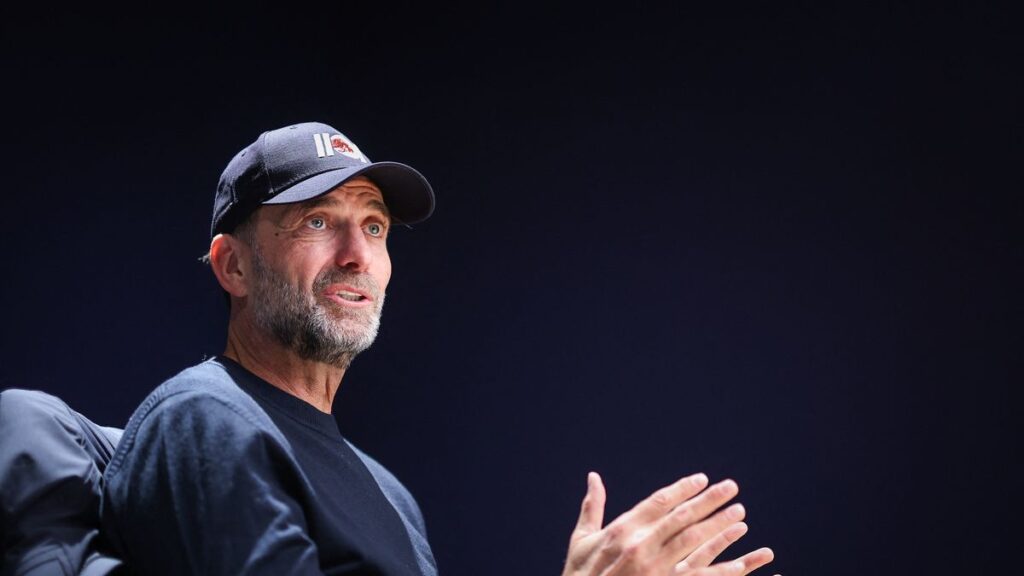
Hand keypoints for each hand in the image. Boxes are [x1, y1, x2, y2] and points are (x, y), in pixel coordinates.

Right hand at [561, 472, 776, 575]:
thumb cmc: (579, 573)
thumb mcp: (582, 539)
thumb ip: (592, 506)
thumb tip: (593, 477)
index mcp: (622, 529)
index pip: (659, 502)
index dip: (683, 489)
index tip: (702, 479)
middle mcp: (640, 545)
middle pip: (682, 517)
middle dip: (709, 500)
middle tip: (731, 486)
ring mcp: (653, 567)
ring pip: (694, 541)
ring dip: (719, 525)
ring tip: (739, 512)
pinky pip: (698, 575)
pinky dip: (721, 567)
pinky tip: (740, 560)